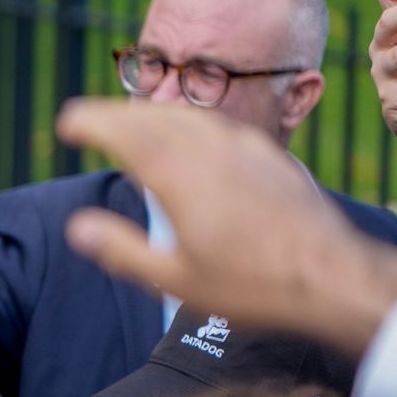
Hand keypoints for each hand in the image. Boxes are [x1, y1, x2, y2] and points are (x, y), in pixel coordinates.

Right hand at [56, 99, 396, 357]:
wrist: (331, 275)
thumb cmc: (251, 284)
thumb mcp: (175, 279)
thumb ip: (122, 250)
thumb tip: (77, 227)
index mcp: (180, 176)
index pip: (125, 134)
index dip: (91, 122)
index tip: (66, 123)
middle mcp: (211, 150)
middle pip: (153, 117)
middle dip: (114, 113)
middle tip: (87, 118)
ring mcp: (244, 149)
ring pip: (188, 116)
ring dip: (152, 113)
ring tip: (131, 121)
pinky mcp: (269, 157)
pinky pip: (219, 125)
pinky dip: (188, 123)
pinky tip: (189, 137)